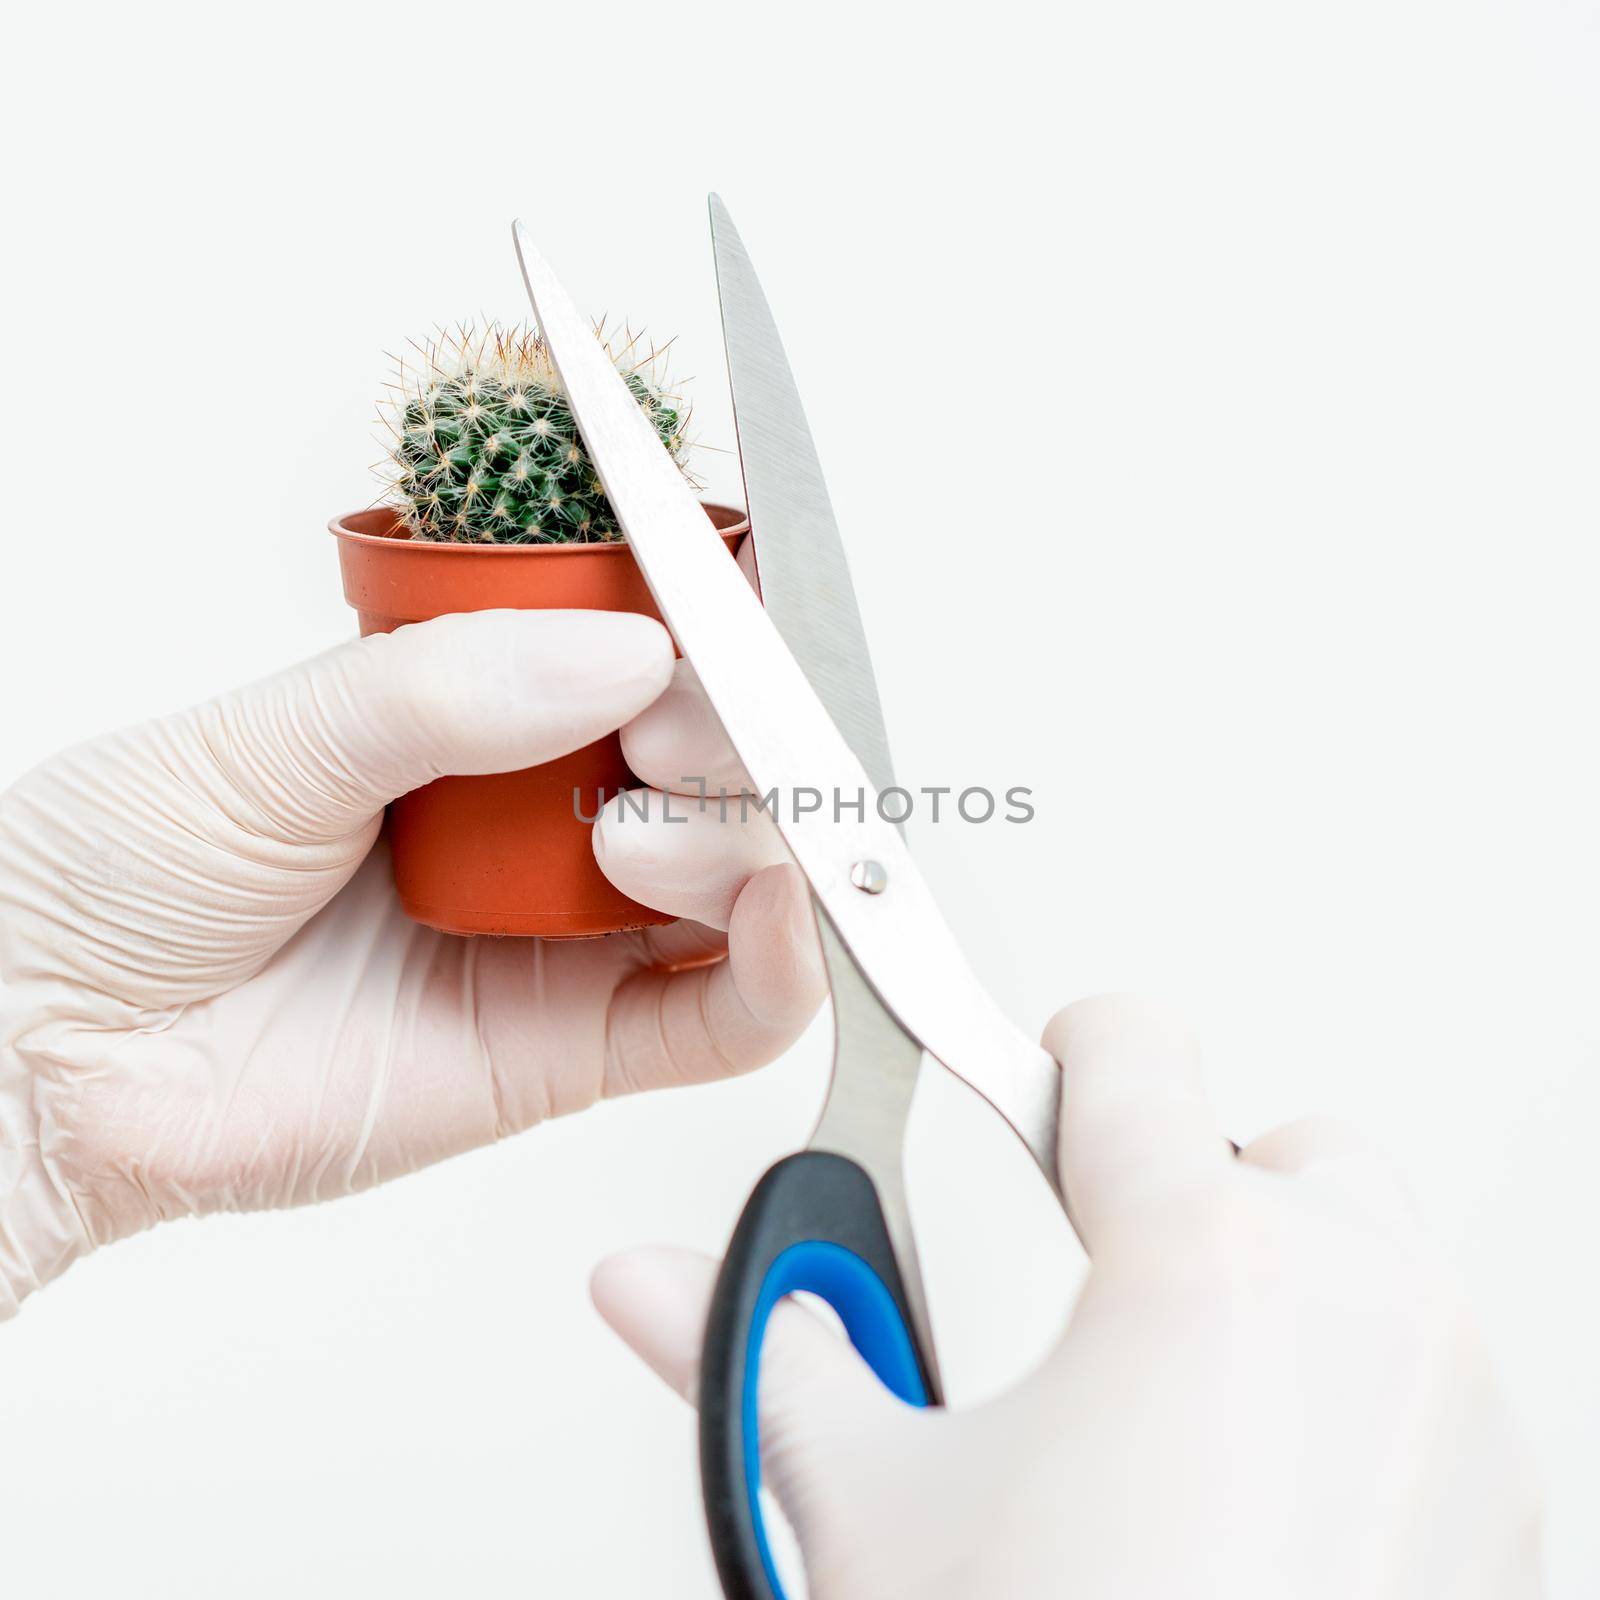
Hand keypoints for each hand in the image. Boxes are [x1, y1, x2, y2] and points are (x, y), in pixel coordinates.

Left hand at [0, 611, 819, 1316]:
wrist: (48, 1055)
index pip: (648, 642)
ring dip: (747, 837)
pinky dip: (786, 966)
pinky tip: (775, 917)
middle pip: (726, 757)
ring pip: (752, 874)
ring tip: (633, 837)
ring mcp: (574, 933)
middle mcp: (548, 813)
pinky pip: (729, 1016)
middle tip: (658, 730)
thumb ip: (456, 687)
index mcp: (483, 705)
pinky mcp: (581, 1046)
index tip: (738, 598)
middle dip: (733, 731)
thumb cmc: (124, 873)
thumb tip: (630, 651)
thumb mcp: (278, 734)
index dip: (716, 618)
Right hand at [595, 995, 1543, 1599]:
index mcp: (1201, 1259)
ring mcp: (1455, 1406)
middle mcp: (1362, 1305)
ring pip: (1367, 1253)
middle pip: (1273, 1144)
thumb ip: (755, 1357)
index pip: (1133, 1043)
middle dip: (1184, 1187)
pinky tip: (1249, 1495)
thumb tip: (646, 1285)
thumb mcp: (872, 1513)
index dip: (1059, 1056)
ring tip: (1168, 1400)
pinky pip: (1429, 1374)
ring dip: (1276, 1286)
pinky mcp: (1505, 1505)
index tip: (1030, 1092)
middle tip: (1102, 1284)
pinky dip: (1350, 1390)